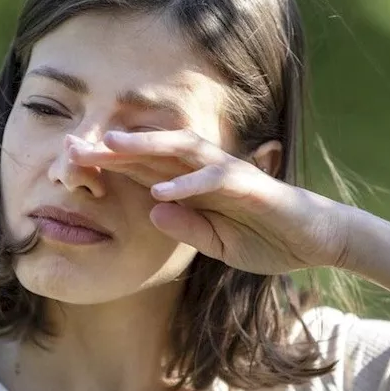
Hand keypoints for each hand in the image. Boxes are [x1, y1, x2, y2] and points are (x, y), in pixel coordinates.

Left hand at [68, 130, 347, 274]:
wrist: (319, 243)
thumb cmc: (268, 240)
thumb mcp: (217, 244)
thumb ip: (186, 227)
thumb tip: (154, 211)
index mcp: (193, 185)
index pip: (144, 168)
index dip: (108, 163)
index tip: (70, 161)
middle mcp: (206, 172)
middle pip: (153, 151)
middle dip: (113, 148)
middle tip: (72, 146)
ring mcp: (228, 175)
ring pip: (181, 149)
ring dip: (145, 146)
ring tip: (110, 146)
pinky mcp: (250, 187)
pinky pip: (215, 180)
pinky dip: (187, 183)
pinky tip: (161, 189)